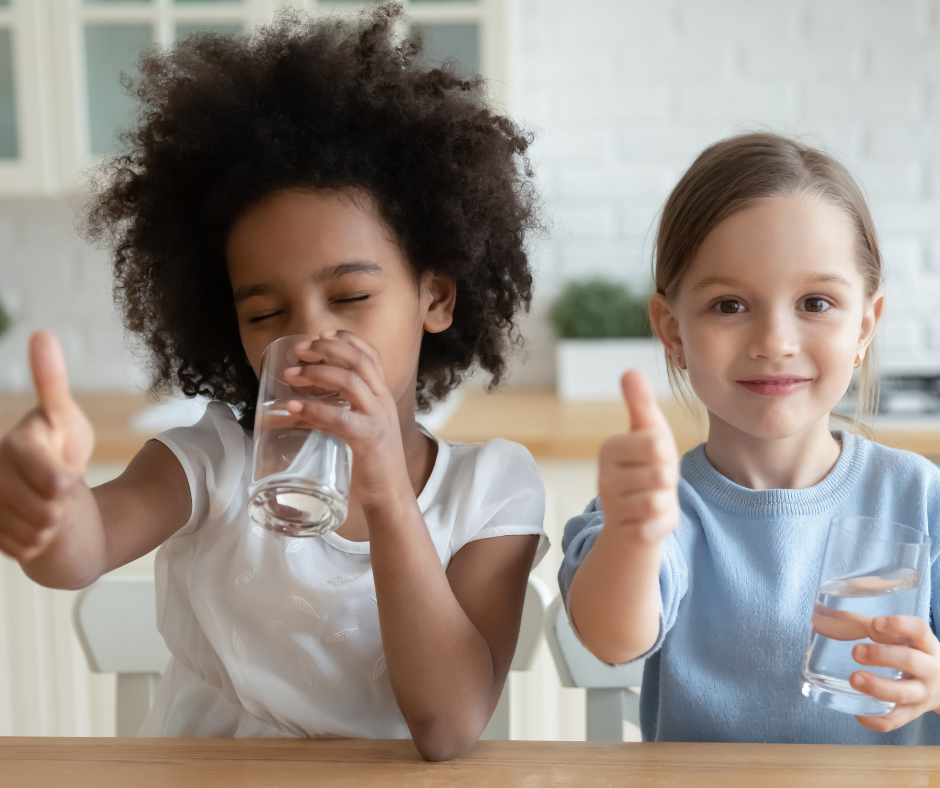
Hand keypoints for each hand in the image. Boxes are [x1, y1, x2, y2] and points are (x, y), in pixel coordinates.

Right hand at [0, 331, 93, 560]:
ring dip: (51, 525)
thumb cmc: (61, 448)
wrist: (51, 492)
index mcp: (12, 445)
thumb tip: (42, 335)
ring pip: (36, 532)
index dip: (67, 482)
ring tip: (47, 507)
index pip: (56, 481)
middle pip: (48, 510)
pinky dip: (38, 543)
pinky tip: (33, 526)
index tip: (68, 475)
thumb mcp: (66, 417)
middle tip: (59, 491)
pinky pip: (25, 549)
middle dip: (63, 504)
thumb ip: (50, 381)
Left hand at [281, 330, 409, 508]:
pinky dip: (314, 409)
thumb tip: (295, 409)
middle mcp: (382, 401)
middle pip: (359, 361)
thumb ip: (332, 414)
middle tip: (300, 350)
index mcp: (382, 396)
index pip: (370, 356)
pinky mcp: (368, 438)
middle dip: (327, 349)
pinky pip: (340, 417)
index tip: (321, 333)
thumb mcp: (356, 430)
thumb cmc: (371, 462)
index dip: (346, 339)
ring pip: (350, 381)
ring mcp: (377, 418)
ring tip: (292, 375)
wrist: (391, 493)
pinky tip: (293, 407)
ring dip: (317, 373)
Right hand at [597, 370, 678, 544]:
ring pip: (659, 501)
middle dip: (668, 479)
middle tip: (656, 481)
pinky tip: (650, 520)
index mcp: (609, 449)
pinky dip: (662, 524)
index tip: (654, 457)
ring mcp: (612, 507)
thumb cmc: (645, 466)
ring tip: (654, 498)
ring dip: (666, 501)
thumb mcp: (648, 431)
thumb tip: (630, 370)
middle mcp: (604, 478)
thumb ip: (640, 403)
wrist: (636, 517)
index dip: (666, 451)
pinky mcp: (625, 533)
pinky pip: (656, 526)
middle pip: (661, 474)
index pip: (656, 443)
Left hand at [847, 615, 939, 731]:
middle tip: (856, 652)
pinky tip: (858, 714)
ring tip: (854, 679)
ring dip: (878, 687)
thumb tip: (820, 611)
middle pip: (912, 661)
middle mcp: (929, 669)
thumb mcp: (897, 637)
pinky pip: (896, 721)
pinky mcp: (912, 714)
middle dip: (883, 656)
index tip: (876, 623)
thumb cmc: (910, 652)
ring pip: (904, 693)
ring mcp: (922, 694)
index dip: (900, 625)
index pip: (920, 630)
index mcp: (925, 644)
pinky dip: (877, 720)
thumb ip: (863, 624)